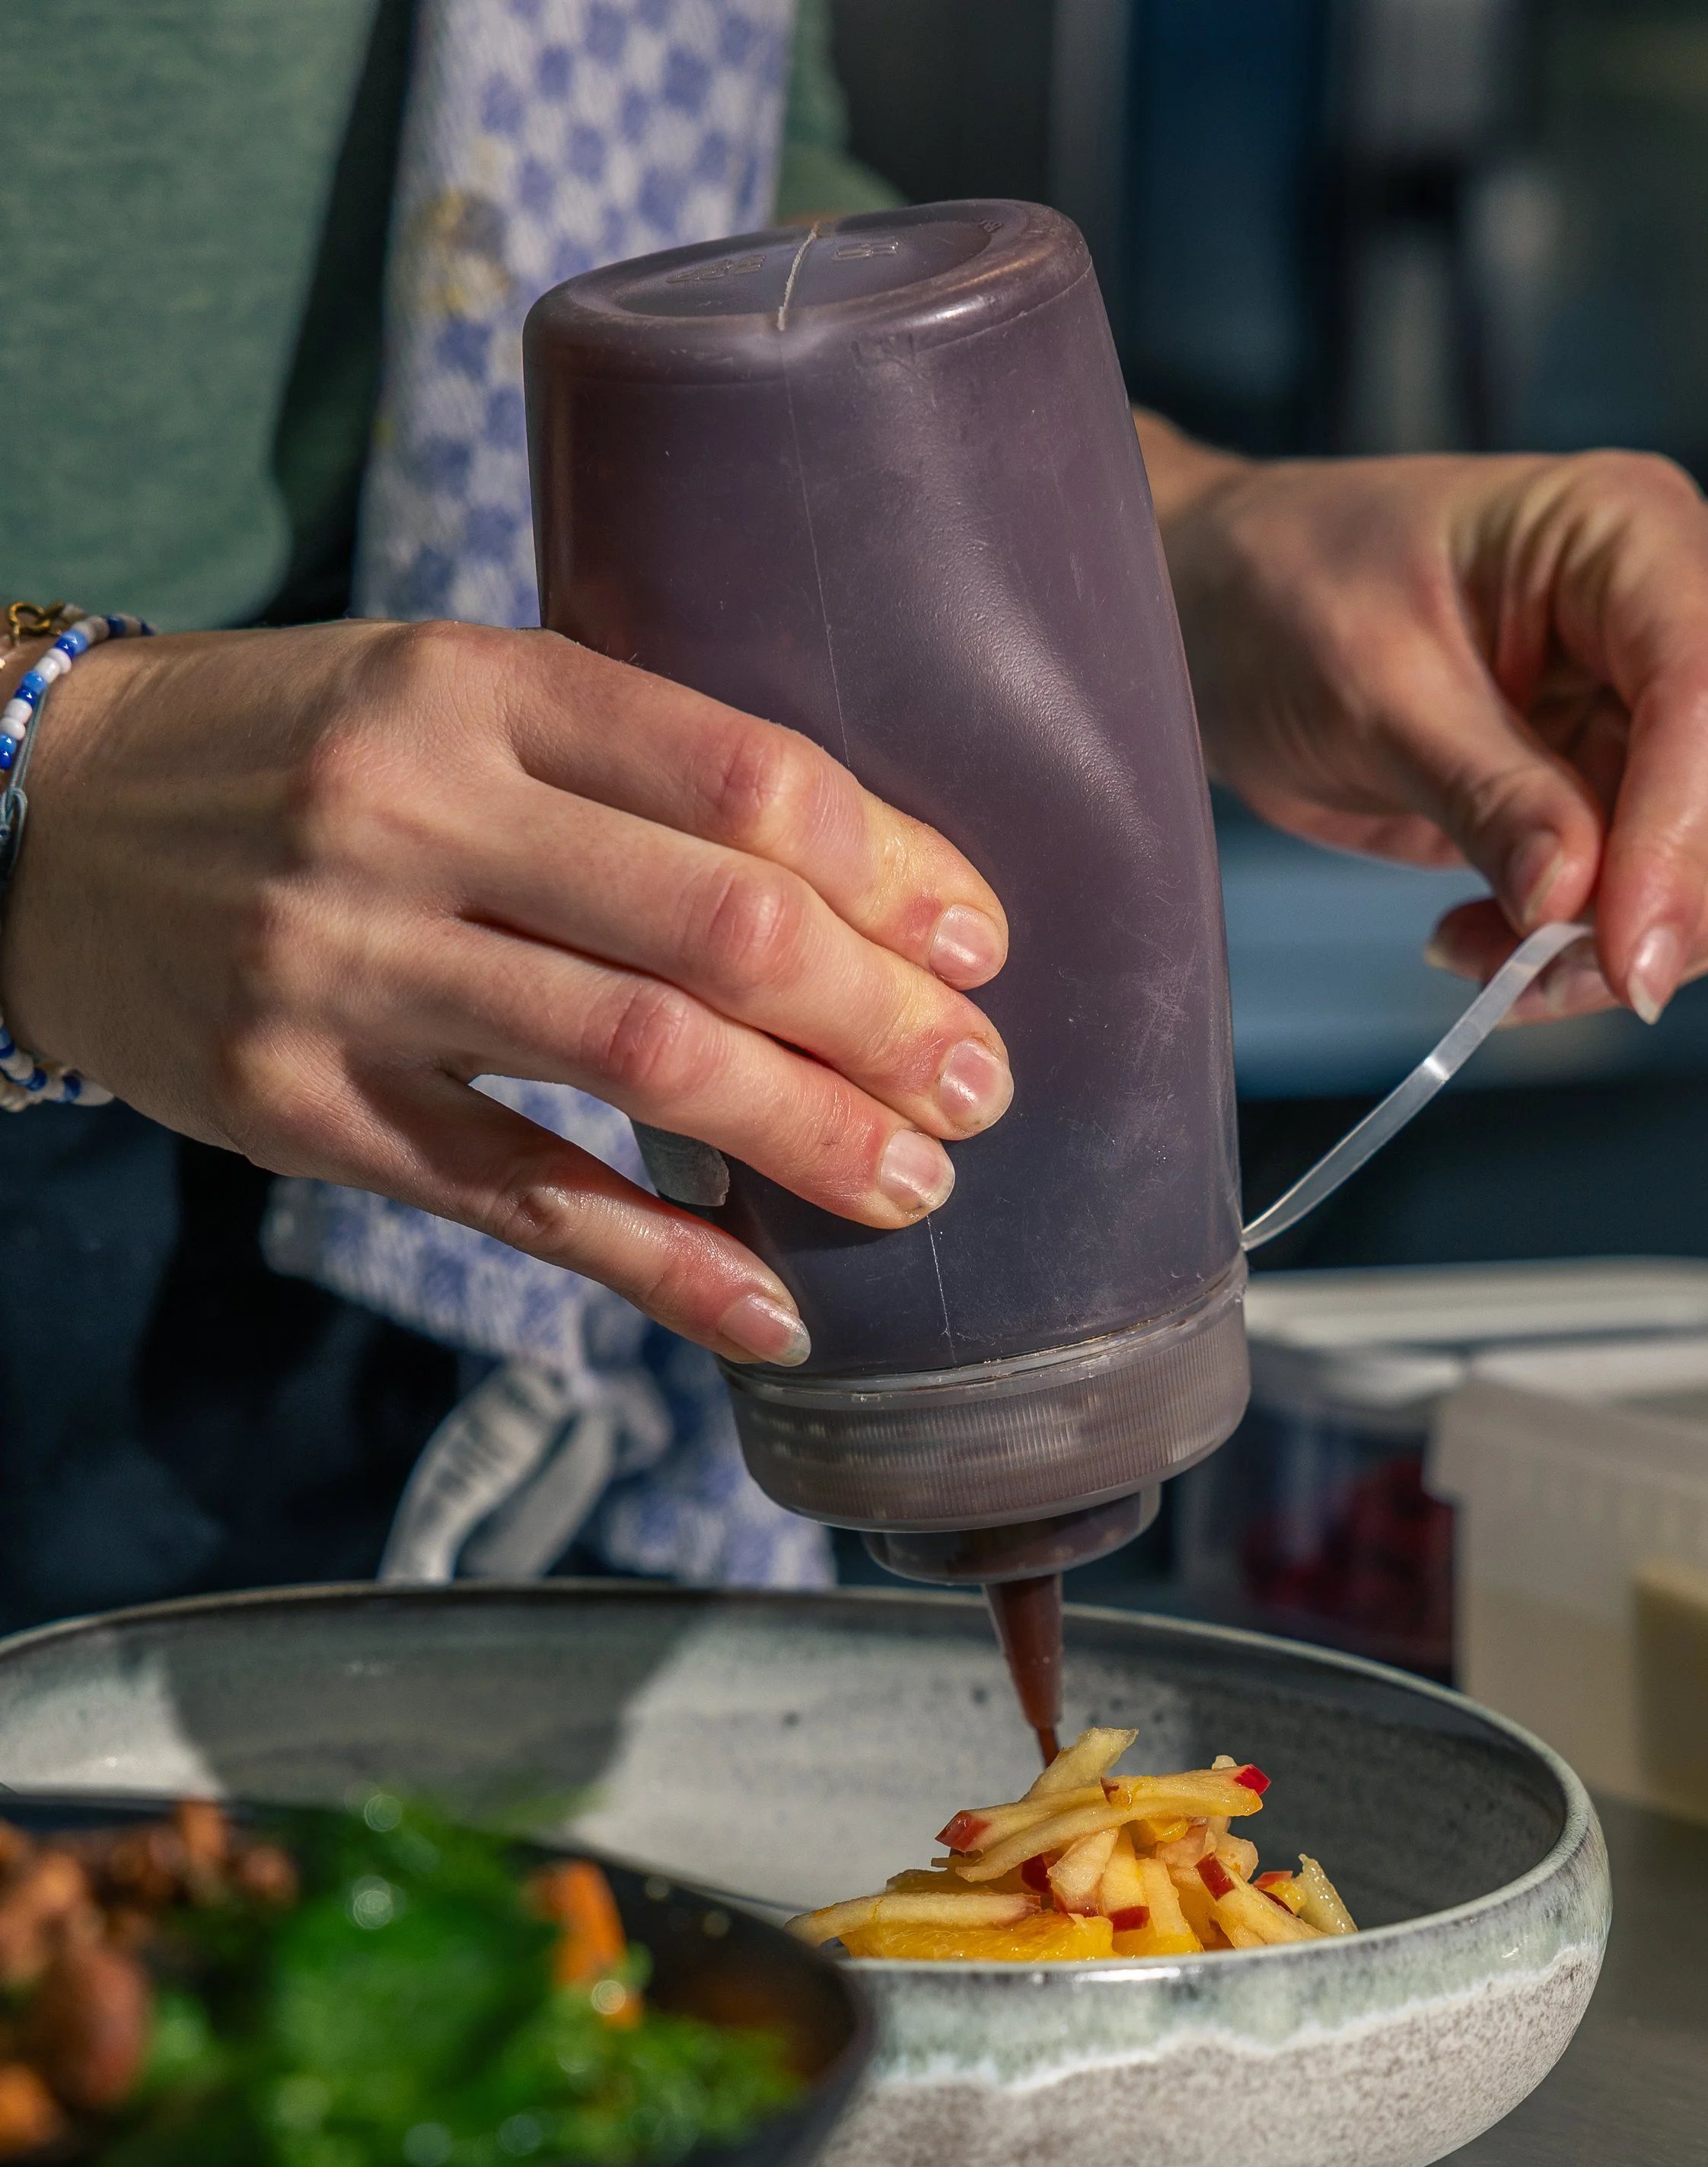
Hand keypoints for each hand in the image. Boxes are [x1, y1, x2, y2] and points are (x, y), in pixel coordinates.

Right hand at [0, 621, 1012, 1363]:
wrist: (42, 822)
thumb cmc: (297, 754)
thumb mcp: (446, 691)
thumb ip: (620, 762)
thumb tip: (858, 882)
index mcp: (478, 683)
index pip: (741, 771)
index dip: (892, 868)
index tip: (979, 939)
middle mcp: (415, 812)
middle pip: (716, 926)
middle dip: (882, 1020)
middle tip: (980, 1086)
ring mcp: (349, 965)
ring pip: (638, 1062)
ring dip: (807, 1139)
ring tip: (916, 1189)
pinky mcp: (305, 1104)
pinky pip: (521, 1197)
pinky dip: (663, 1261)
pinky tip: (768, 1309)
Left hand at [1140, 419, 1707, 1022]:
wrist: (1227, 607)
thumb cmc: (1284, 592)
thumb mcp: (1368, 687)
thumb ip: (1483, 790)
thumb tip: (1574, 897)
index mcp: (1629, 531)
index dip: (1686, 840)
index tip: (1617, 953)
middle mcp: (1687, 600)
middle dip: (1698, 903)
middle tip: (1557, 978)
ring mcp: (1668, 693)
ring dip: (1643, 939)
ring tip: (1494, 962)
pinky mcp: (1630, 775)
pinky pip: (1673, 886)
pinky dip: (1597, 946)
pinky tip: (1493, 946)